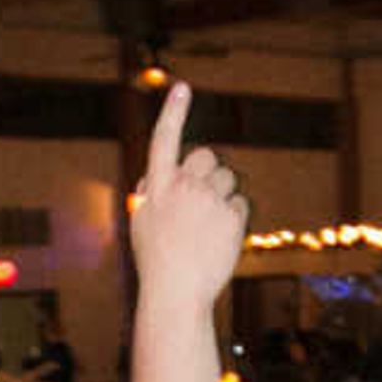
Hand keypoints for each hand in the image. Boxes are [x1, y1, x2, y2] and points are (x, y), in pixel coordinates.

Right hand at [128, 83, 249, 311]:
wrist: (176, 294)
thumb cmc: (156, 261)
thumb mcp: (142, 224)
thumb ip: (148, 195)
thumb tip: (152, 177)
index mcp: (156, 187)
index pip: (164, 140)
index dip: (173, 112)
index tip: (182, 88)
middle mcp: (183, 187)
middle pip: (205, 156)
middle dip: (208, 171)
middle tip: (202, 199)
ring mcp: (209, 201)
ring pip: (227, 179)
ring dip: (222, 196)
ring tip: (208, 227)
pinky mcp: (232, 217)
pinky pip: (240, 204)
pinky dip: (233, 218)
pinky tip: (219, 239)